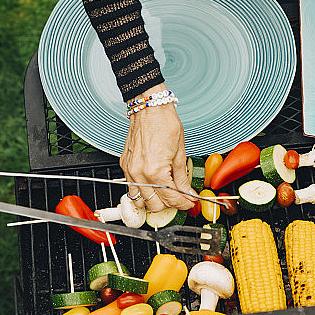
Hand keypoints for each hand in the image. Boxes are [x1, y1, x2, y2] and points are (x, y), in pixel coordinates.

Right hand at [121, 85, 195, 212]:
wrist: (149, 108)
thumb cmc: (164, 124)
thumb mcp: (180, 154)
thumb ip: (183, 179)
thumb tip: (188, 193)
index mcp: (156, 172)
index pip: (172, 199)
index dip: (184, 203)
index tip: (189, 202)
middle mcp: (140, 174)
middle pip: (155, 205)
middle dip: (169, 204)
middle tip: (179, 198)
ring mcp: (130, 171)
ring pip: (139, 201)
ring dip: (153, 202)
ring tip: (165, 194)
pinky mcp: (125, 166)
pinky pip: (131, 188)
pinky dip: (142, 191)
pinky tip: (152, 186)